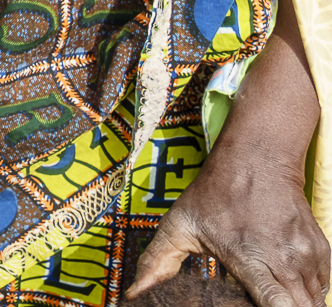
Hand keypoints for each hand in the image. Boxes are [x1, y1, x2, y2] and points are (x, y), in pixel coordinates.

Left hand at [128, 0, 325, 306]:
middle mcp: (285, 261)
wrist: (257, 156)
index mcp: (250, 258)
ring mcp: (307, 256)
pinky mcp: (321, 251)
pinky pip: (322, 286)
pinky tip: (284, 287)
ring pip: (314, 301)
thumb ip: (159, 262)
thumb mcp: (180, 224)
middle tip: (256, 303)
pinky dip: (307, 293)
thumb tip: (134, 292)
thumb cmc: (216, 192)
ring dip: (295, 304)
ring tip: (267, 296)